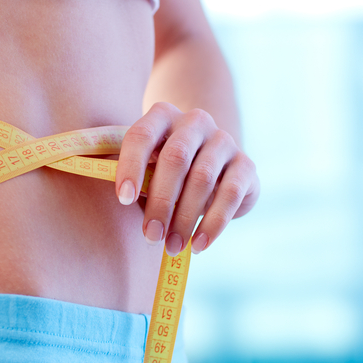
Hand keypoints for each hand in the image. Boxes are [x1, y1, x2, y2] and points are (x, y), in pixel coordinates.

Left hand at [115, 102, 258, 254]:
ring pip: (203, 179)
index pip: (142, 135)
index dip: (131, 166)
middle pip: (176, 158)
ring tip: (172, 247)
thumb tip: (116, 194)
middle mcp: (195, 121)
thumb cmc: (169, 171)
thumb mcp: (148, 169)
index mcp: (163, 116)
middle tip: (151, 236)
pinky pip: (230, 195)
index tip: (124, 200)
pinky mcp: (246, 165)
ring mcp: (223, 141)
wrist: (215, 167)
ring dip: (185, 218)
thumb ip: (134, 178)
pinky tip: (198, 245)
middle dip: (161, 202)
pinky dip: (213, 224)